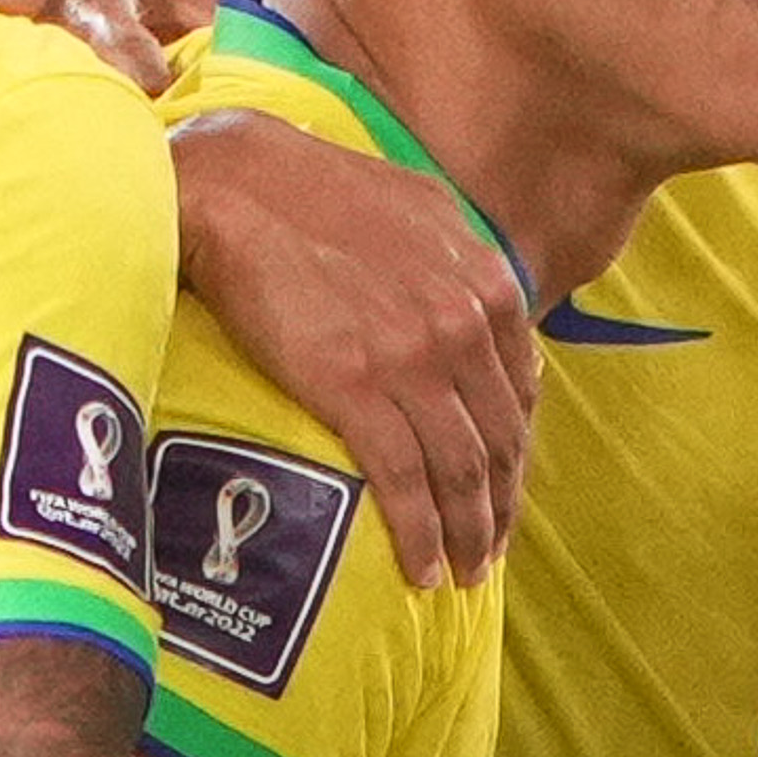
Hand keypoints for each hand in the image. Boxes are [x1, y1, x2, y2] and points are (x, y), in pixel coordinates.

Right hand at [173, 109, 539, 585]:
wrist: (236, 184)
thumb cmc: (317, 189)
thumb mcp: (421, 210)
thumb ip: (462, 264)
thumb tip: (488, 303)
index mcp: (487, 283)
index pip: (521, 392)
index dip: (516, 451)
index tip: (503, 487)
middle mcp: (464, 324)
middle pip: (500, 440)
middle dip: (501, 505)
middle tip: (491, 550)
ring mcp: (413, 359)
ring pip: (462, 470)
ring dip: (471, 533)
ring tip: (464, 572)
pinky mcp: (354, 387)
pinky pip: (404, 481)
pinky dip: (420, 534)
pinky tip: (422, 568)